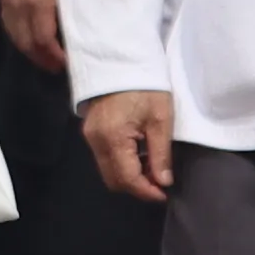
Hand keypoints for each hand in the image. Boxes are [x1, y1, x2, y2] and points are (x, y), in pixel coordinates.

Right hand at [81, 86, 174, 203]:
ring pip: (108, 171)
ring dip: (129, 176)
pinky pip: (104, 158)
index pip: (127, 179)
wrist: (122, 60)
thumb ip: (161, 153)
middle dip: (137, 187)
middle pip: (113, 180)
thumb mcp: (161, 118)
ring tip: (152, 168)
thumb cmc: (145, 86)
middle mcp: (95, 141)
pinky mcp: (90, 131)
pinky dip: (121, 164)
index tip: (164, 194)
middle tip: (159, 182)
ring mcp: (90, 136)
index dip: (146, 191)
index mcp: (113, 137)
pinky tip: (139, 156)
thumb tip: (163, 181)